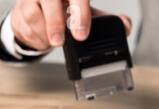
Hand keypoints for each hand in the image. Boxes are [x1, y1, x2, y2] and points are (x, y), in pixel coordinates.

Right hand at [10, 0, 131, 50]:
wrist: (43, 17)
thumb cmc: (68, 13)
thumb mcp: (89, 15)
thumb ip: (109, 21)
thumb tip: (126, 25)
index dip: (80, 13)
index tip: (81, 34)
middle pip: (49, 0)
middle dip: (55, 23)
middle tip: (60, 42)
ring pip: (34, 15)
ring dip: (45, 33)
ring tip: (54, 40)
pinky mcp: (19, 9)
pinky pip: (24, 25)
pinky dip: (36, 37)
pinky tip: (43, 38)